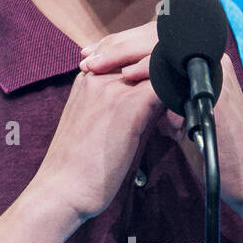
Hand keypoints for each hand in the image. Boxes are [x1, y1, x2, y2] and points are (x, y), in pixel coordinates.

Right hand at [27, 58, 166, 232]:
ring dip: (173, 85)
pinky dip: (177, 99)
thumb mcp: (94, 124)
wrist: (62, 188)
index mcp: (87, 79)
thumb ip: (119, 106)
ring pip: (157, 66)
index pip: (130, 57)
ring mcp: (112, 88)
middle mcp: (97, 76)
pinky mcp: (128, 105)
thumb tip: (153, 105)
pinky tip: (179, 121)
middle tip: (180, 100)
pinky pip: (164, 86)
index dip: (150, 68)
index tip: (165, 90)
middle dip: (165, 72)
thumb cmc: (79, 166)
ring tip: (179, 114)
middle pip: (144, 54)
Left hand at [81, 28, 242, 218]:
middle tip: (87, 57)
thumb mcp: (174, 115)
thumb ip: (154, 95)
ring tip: (98, 64)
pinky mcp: (216, 85)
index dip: (119, 44)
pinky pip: (179, 66)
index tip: (89, 55)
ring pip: (164, 44)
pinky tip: (127, 76)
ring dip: (127, 51)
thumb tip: (123, 84)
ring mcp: (213, 69)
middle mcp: (206, 59)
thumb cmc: (207, 148)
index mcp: (196, 63)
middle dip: (116, 44)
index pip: (152, 39)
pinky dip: (151, 67)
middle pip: (156, 34)